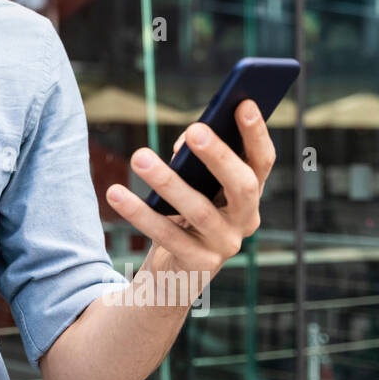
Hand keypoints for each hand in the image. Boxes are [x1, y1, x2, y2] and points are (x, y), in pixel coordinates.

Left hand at [105, 99, 275, 278]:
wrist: (174, 276)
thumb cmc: (183, 217)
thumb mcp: (192, 186)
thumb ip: (193, 162)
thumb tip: (186, 142)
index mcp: (249, 195)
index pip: (262, 161)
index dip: (256, 133)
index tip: (243, 102)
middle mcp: (246, 220)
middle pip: (243, 185)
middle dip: (219, 155)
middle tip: (194, 130)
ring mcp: (226, 245)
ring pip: (199, 209)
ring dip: (167, 180)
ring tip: (139, 156)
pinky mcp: (199, 265)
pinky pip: (167, 235)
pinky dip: (139, 212)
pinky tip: (116, 192)